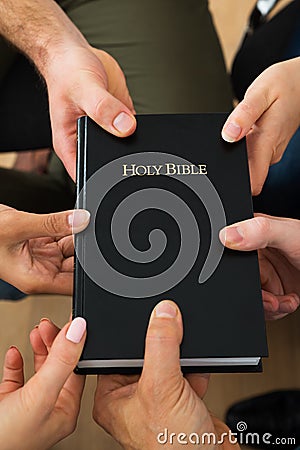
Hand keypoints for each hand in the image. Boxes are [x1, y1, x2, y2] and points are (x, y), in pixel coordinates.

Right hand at [0, 205, 89, 294]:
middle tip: (93, 230)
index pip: (74, 284)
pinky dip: (70, 227)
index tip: (102, 255)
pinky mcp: (43, 245)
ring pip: (73, 249)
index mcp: (37, 281)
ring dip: (79, 236)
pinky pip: (64, 237)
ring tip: (82, 221)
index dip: (90, 273)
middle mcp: (42, 273)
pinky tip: (72, 218)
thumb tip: (82, 220)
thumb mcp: (18, 226)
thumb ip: (52, 223)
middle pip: (77, 266)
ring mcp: (44, 258)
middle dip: (86, 249)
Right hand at [0, 317, 85, 449]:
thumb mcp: (40, 394)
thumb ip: (61, 361)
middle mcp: (49, 409)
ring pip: (40, 369)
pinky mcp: (7, 404)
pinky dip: (17, 361)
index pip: (77, 368)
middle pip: (60, 365)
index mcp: (65, 410)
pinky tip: (15, 352)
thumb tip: (79, 330)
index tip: (72, 321)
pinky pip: (16, 377)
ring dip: (39, 347)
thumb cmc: (6, 440)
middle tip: (48, 324)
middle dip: (55, 341)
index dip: (74, 343)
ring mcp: (28, 407)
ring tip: (37, 331)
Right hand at [45, 45, 135, 178]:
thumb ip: (103, 109)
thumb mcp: (84, 90)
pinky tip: (145, 127)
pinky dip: (142, 133)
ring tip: (137, 135)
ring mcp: (106, 134)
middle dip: (122, 163)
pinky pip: (135, 134)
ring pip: (124, 150)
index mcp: (70, 144)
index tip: (117, 173)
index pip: (85, 175)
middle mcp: (87, 142)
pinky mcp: (120, 123)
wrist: (75, 54)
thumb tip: (125, 127)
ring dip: (135, 147)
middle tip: (132, 151)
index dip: (101, 181)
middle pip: (108, 165)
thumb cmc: (67, 72)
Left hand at [93, 301, 231, 448]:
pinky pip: (187, 371)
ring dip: (181, 355)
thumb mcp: (162, 386)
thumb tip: (163, 314)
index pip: (114, 351)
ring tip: (186, 353)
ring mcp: (159, 398)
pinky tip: (198, 369)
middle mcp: (133, 396)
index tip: (145, 314)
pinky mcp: (182, 400)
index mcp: (112, 396)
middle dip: (162, 343)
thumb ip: (161, 345)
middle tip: (171, 331)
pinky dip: (195, 367)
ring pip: (168, 361)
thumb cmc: (172, 447)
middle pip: (146, 353)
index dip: (128, 332)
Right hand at [219, 215, 299, 319]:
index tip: (249, 277)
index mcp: (253, 233)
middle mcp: (257, 254)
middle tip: (270, 297)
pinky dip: (275, 310)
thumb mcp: (290, 235)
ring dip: (267, 305)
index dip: (235, 269)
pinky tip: (289, 301)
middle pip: (239, 279)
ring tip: (282, 301)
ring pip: (250, 296)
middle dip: (256, 293)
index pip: (230, 251)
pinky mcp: (274, 290)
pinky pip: (262, 307)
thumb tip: (227, 235)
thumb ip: (260, 231)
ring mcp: (265, 273)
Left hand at [221, 57, 299, 194]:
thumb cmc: (284, 85)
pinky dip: (241, 147)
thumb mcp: (260, 92)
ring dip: (235, 154)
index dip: (236, 185)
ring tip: (236, 134)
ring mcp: (270, 152)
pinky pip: (250, 154)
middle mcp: (270, 152)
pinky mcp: (268, 148)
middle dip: (230, 165)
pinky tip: (241, 133)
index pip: (253, 182)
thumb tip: (228, 135)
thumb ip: (243, 115)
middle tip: (226, 144)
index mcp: (267, 141)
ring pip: (247, 164)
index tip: (223, 178)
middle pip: (245, 175)